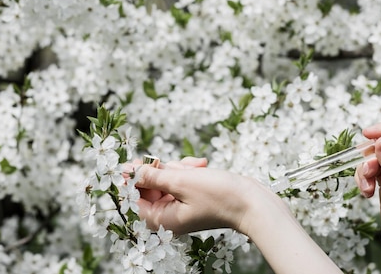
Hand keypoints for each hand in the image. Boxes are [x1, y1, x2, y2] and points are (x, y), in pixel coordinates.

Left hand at [135, 156, 259, 234]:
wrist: (252, 201)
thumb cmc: (218, 196)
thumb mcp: (180, 182)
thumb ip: (152, 176)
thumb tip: (129, 171)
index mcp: (161, 220)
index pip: (133, 200)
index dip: (130, 180)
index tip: (132, 162)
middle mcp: (168, 216)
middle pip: (148, 187)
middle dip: (159, 170)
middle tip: (163, 160)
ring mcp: (181, 206)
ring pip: (165, 178)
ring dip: (176, 168)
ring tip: (194, 167)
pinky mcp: (192, 196)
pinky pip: (180, 178)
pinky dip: (187, 170)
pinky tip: (200, 165)